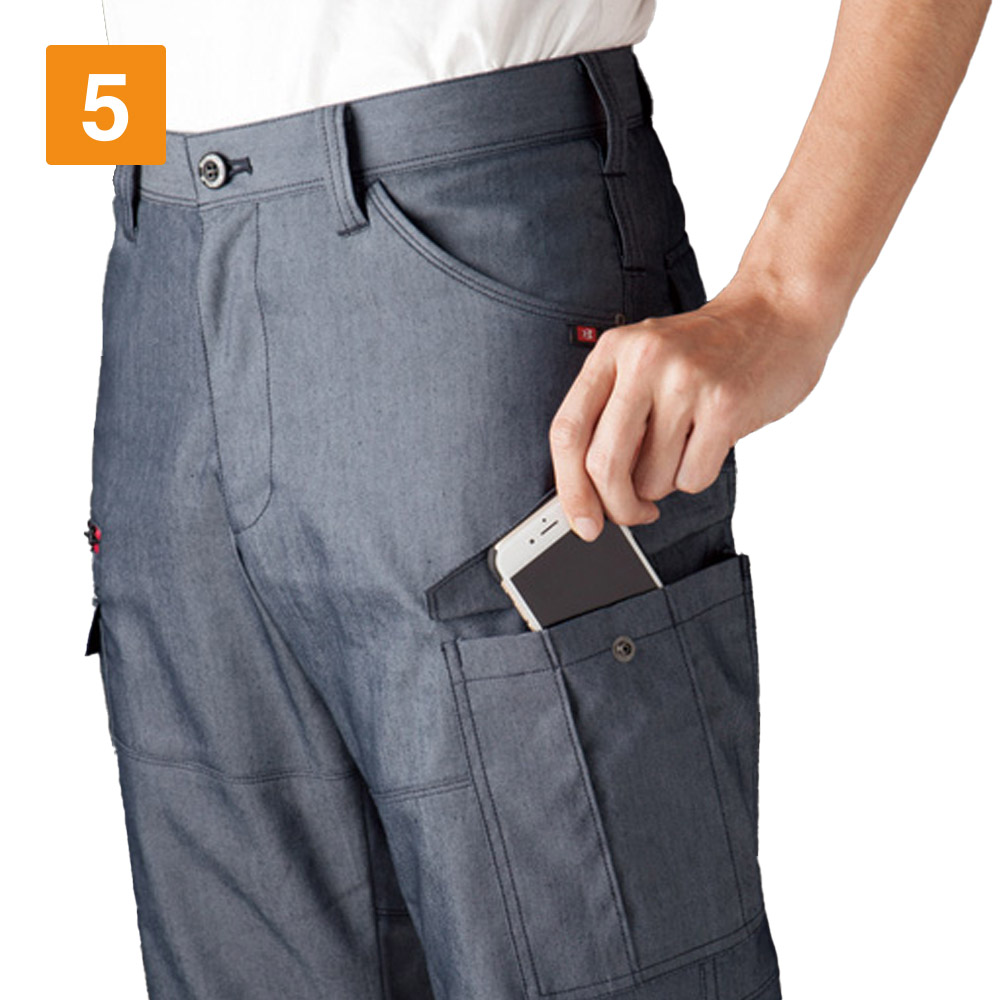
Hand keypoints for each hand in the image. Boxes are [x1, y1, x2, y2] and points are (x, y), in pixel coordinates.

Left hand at [549, 277, 842, 540]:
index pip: (567, 431)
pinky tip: (708, 444)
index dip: (568, 487)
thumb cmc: (707, 351)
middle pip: (603, 464)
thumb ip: (611, 413)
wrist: (778, 314)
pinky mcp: (726, 405)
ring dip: (664, 484)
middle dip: (616, 506)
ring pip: (651, 479)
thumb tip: (587, 491)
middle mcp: (644, 361)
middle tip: (632, 513)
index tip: (580, 521)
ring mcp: (685, 381)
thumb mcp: (644, 362)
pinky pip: (691, 477)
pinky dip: (696, 476)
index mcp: (613, 351)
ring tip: (683, 450)